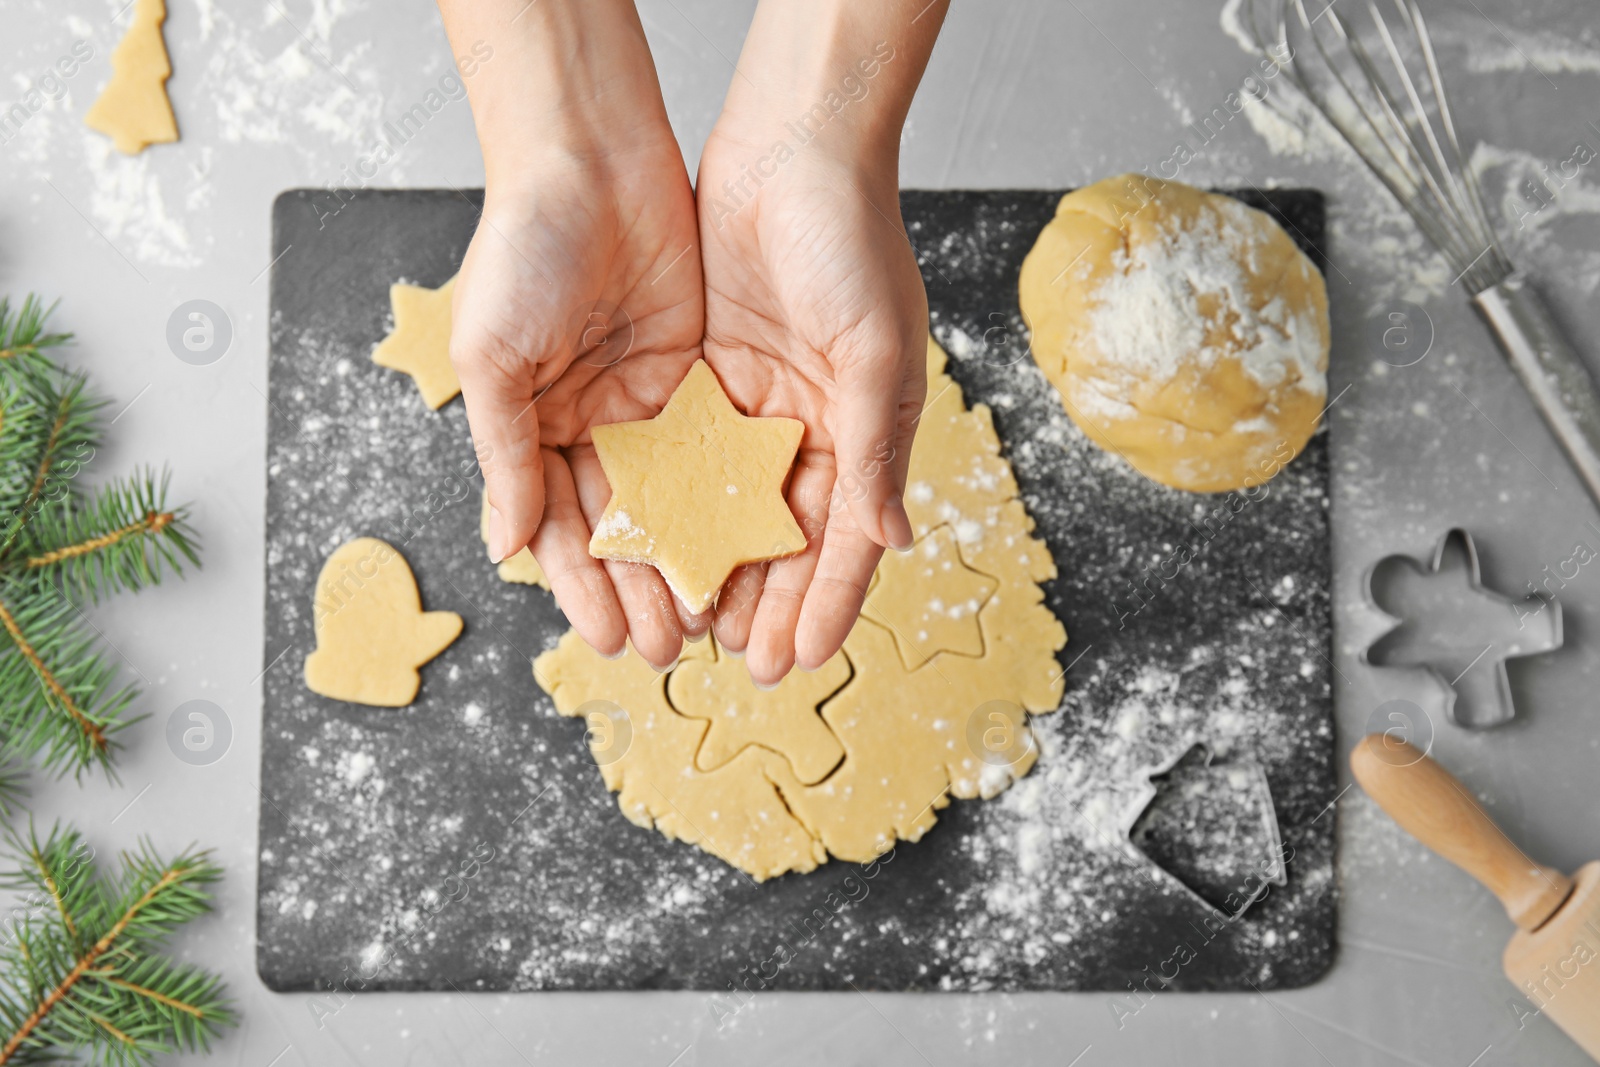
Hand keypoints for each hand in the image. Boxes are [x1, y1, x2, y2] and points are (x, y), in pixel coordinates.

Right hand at [441, 0, 706, 668]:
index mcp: (533, 426)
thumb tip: (504, 547)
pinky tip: (744, 547)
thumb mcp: (495, 357)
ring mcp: (649, 404)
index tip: (606, 639)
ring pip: (675, 500)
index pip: (560, 526)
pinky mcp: (699, 375)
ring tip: (711, 620)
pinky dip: (726, 500)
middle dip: (641, 588)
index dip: (583, 585)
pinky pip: (715, 450)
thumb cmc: (523, 249)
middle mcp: (592, 425)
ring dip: (688, 559)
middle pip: (623, 526)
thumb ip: (506, 453)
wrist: (591, 157)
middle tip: (668, 649)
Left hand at [696, 130, 928, 684]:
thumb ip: (874, 449)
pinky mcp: (705, 376)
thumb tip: (891, 541)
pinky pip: (686, 455)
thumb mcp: (872, 351)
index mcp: (862, 424)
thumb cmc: (851, 241)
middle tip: (744, 662)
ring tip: (693, 626)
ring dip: (716, 566)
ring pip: (731, 506)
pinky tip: (654, 549)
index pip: (845, 535)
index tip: (801, 660)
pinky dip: (674, 503)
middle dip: (769, 600)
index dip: (826, 601)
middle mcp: (810, 424)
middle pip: (786, 534)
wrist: (791, 148)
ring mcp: (755, 404)